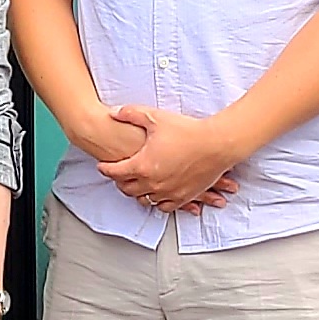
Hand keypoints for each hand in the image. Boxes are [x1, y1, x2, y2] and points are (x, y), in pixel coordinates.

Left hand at [99, 105, 244, 212]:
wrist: (216, 144)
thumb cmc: (187, 131)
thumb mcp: (155, 117)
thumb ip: (131, 114)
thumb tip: (114, 113)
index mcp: (142, 165)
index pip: (115, 172)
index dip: (105, 168)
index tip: (102, 166)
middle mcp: (152, 183)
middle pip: (127, 189)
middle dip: (119, 182)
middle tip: (117, 176)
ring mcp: (168, 192)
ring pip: (144, 200)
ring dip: (137, 193)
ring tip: (135, 186)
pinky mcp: (183, 197)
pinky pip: (164, 206)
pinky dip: (157, 202)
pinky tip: (156, 195)